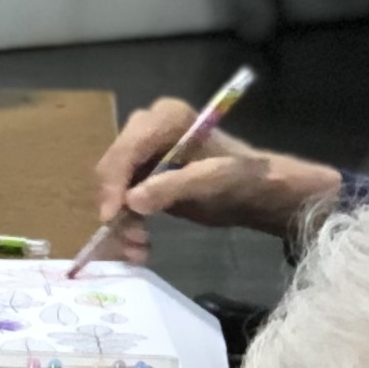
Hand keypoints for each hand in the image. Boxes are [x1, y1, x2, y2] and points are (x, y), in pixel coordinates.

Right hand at [86, 95, 343, 260]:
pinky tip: (140, 244)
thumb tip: (131, 201)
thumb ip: (173, 187)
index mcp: (165, 117)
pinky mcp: (142, 173)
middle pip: (113, 168)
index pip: (125, 149)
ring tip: (138, 250)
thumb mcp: (214, 181)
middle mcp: (146, 127)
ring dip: (122, 222)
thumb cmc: (243, 178)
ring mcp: (142, 151)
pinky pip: (122, 199)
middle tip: (132, 242)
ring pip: (113, 188)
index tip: (112, 219)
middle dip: (117, 208)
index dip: (114, 184)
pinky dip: (127, 223)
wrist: (256, 191)